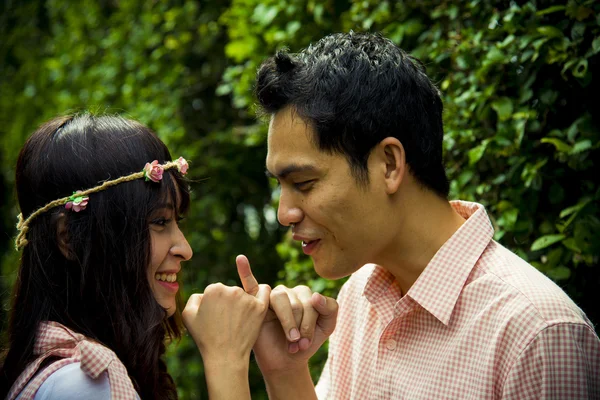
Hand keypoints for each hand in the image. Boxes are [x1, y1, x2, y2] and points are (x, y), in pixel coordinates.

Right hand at [182, 281, 270, 365]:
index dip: (214, 303)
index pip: (216, 290)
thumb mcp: (188, 315)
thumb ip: (194, 297)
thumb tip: (205, 293)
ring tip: (237, 322)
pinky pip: (265, 291)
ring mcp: (247, 298)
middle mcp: (231, 290)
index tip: (215, 316)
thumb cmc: (205, 338)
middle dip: (228, 302)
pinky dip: (262, 292)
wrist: (225, 356)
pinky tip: (258, 300)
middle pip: (230, 290)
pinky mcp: (260, 307)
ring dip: (242, 303)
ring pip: (244, 294)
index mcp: (213, 289)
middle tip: (226, 321)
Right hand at [236, 255, 337, 376]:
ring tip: (289, 341)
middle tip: (296, 346)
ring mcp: (270, 296)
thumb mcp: (326, 327)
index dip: (309, 324)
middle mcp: (287, 291)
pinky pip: (250, 284)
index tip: (306, 344)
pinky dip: (245, 271)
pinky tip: (241, 260)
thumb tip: (316, 296)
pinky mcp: (255, 303)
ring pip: (280, 298)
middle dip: (299, 327)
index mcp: (304, 294)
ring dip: (286, 322)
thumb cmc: (304, 344)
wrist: (284, 363)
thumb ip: (331, 309)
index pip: (310, 301)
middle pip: (295, 302)